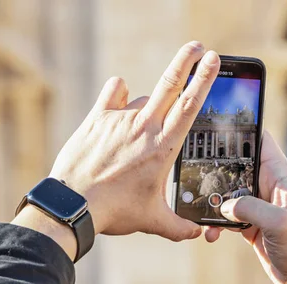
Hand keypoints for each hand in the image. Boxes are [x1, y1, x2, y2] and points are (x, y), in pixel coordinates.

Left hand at [49, 42, 219, 239]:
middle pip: (170, 84)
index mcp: (163, 147)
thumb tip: (195, 234)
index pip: (190, 106)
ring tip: (135, 139)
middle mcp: (143, 127)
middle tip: (198, 46)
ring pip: (141, 101)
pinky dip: (117, 93)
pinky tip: (118, 95)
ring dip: (146, 109)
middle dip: (187, 60)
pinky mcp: (96, 118)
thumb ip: (178, 227)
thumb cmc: (114, 212)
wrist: (73, 205)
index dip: (204, 79)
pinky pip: (111, 94)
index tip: (213, 59)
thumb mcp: (152, 221)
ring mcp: (119, 119)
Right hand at [204, 131, 286, 283]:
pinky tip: (211, 235)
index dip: (241, 131)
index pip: (260, 141)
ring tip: (202, 213)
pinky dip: (216, 224)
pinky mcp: (252, 224)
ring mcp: (260, 205)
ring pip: (228, 192)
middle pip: (237, 166)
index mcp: (281, 176)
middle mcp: (270, 186)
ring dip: (213, 202)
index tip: (216, 128)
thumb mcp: (279, 224)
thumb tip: (226, 206)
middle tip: (197, 175)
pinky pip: (227, 216)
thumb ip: (251, 208)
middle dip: (216, 170)